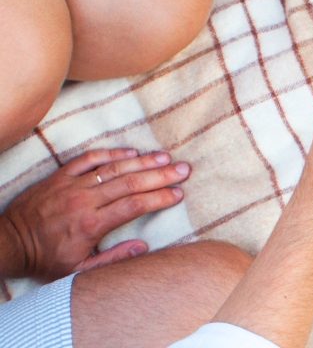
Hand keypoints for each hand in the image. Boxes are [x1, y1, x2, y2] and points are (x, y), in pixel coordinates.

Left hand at [0, 149, 189, 280]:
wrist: (8, 244)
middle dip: (160, 176)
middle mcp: (84, 201)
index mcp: (91, 225)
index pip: (133, 206)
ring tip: (166, 158)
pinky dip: (111, 153)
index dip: (159, 198)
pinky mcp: (59, 176)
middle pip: (130, 183)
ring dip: (143, 162)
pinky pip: (89, 158)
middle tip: (184, 169)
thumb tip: (143, 247)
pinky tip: (131, 152)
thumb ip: (112, 260)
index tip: (178, 194)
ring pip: (114, 168)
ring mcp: (71, 185)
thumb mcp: (77, 271)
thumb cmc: (45, 259)